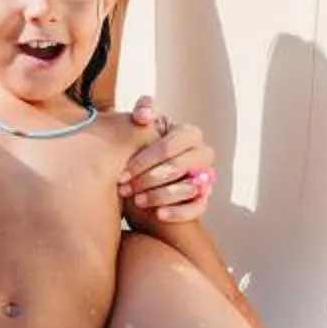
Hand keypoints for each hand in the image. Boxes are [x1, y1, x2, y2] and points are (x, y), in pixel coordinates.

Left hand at [117, 99, 214, 224]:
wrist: (145, 182)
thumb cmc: (143, 153)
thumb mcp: (141, 131)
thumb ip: (142, 114)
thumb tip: (143, 116)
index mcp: (189, 134)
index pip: (168, 146)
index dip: (143, 160)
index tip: (121, 174)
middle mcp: (202, 154)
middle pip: (177, 167)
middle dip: (147, 179)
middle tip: (124, 189)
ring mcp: (205, 178)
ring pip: (186, 188)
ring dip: (158, 195)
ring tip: (137, 201)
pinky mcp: (202, 201)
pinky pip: (196, 208)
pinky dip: (177, 212)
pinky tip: (159, 214)